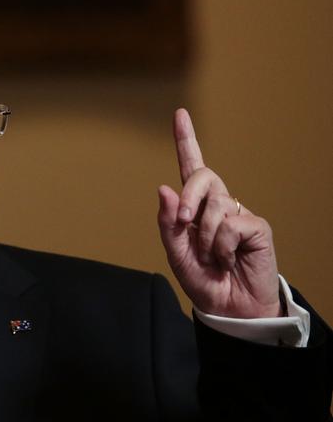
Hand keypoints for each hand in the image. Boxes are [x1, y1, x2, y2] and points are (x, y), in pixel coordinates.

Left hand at [157, 109, 280, 317]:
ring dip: (204, 237)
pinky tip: (228, 258)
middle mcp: (218, 204)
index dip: (186, 140)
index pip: (191, 168)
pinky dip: (222, 245)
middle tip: (184, 223)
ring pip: (215, 205)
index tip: (180, 114)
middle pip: (202, 176)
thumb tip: (164, 188)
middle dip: (189, 198)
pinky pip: (232, 224)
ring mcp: (238, 213)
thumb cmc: (203, 279)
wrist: (227, 307)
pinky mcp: (256, 226)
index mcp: (196, 208)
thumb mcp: (176, 254)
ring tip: (211, 257)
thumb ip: (169, 223)